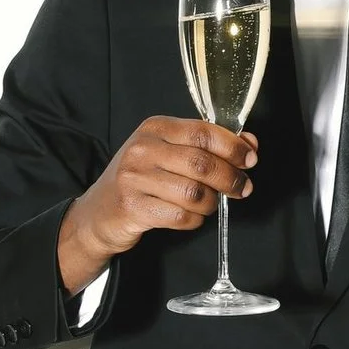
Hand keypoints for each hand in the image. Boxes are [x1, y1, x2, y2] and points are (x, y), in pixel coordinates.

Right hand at [57, 117, 255, 289]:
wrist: (99, 211)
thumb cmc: (141, 178)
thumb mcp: (170, 152)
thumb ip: (208, 145)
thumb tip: (249, 144)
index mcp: (155, 128)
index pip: (203, 132)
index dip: (233, 147)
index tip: (250, 159)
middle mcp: (142, 149)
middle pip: (202, 164)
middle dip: (230, 178)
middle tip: (243, 188)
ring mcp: (135, 178)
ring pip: (194, 193)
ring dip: (211, 203)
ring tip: (209, 204)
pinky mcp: (133, 207)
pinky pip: (181, 216)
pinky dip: (195, 220)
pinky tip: (191, 216)